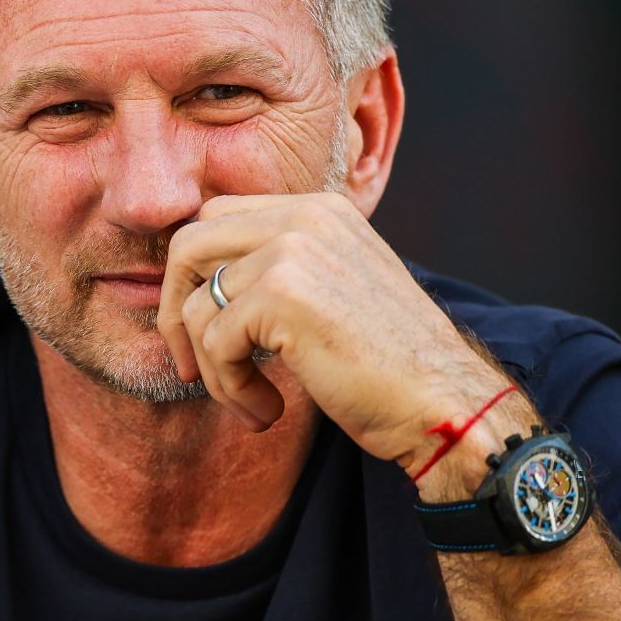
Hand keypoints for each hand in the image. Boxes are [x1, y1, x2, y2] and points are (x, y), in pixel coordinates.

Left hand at [156, 193, 511, 475]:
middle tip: (194, 369)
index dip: (193, 277)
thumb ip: (279, 270)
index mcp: (319, 210)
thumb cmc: (388, 364)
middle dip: (176, 313)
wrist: (444, 404)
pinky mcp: (281, 295)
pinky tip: (267, 410)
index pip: (216, 219)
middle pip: (187, 247)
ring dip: (212, 369)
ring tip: (250, 403)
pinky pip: (213, 343)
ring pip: (197, 306)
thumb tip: (198, 285)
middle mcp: (305, 217)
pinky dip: (230, 388)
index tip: (202, 331)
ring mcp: (291, 251)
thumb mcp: (333, 290)